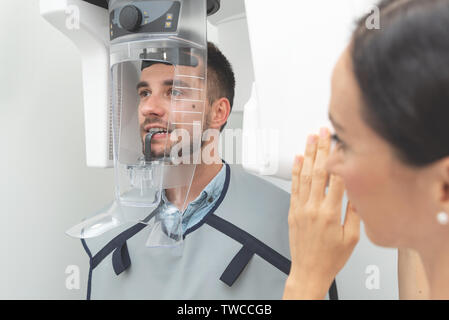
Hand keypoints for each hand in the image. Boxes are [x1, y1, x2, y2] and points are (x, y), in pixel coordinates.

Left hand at [283, 128, 359, 299]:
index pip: (336, 179)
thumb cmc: (330, 258)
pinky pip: (294, 186)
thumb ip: (355, 212)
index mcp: (330, 213)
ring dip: (308, 155)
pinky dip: (295, 171)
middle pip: (319, 172)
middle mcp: (313, 208)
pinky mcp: (293, 211)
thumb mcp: (351, 238)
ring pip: (304, 175)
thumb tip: (359, 191)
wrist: (309, 271)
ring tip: (311, 138)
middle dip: (322, 149)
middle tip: (325, 132)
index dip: (340, 158)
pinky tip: (298, 158)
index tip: (343, 143)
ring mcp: (300, 208)